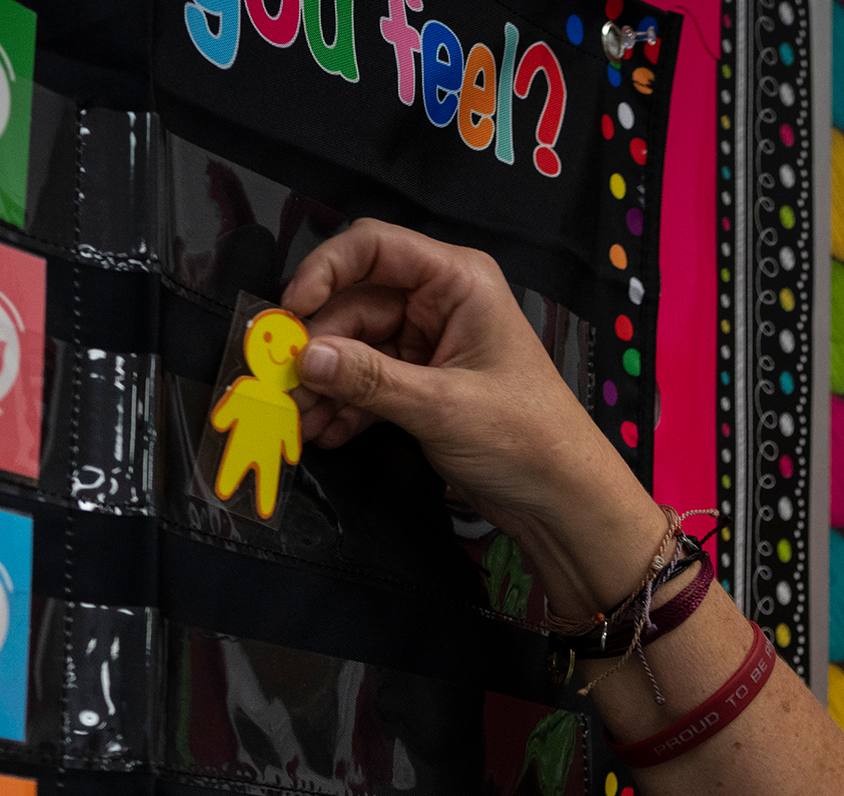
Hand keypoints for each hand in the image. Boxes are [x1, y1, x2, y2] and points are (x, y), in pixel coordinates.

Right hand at [280, 219, 654, 605]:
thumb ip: (370, 379)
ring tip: (298, 419)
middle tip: (280, 384)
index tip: (291, 312)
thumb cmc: (527, 439)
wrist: (563, 500)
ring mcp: (431, 344)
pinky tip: (325, 432)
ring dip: (325, 384)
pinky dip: (347, 405)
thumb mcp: (442, 406)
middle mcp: (442, 302)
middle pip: (355, 304)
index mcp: (459, 281)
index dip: (324, 271)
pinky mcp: (425, 384)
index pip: (374, 247)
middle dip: (318, 347)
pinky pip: (370, 381)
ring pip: (356, 348)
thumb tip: (307, 358)